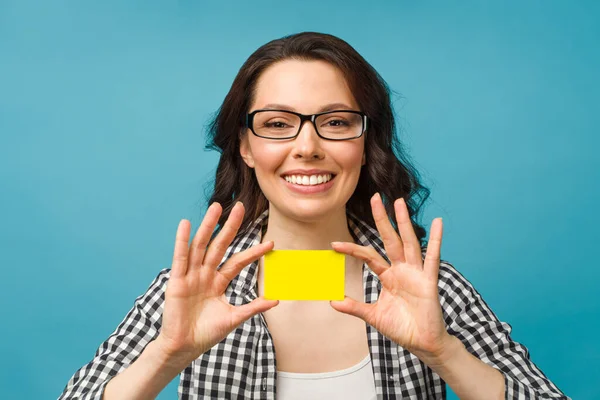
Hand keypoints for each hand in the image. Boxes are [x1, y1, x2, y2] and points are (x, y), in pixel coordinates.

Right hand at [155, 202, 278, 363]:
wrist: (184, 347)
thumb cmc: (206, 333)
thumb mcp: (234, 318)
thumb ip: (253, 308)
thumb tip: (277, 300)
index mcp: (218, 282)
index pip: (238, 262)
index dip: (253, 253)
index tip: (271, 243)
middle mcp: (205, 274)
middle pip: (220, 246)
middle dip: (230, 227)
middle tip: (241, 207)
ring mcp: (191, 275)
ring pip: (201, 246)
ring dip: (208, 226)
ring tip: (216, 207)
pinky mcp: (177, 280)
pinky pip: (180, 257)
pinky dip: (182, 240)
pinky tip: (186, 223)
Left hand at [330, 193, 451, 364]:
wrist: (422, 343)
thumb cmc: (401, 327)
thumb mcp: (373, 316)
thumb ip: (354, 307)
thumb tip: (332, 301)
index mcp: (388, 276)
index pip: (368, 256)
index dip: (352, 250)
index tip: (334, 245)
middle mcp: (402, 269)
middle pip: (389, 239)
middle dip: (382, 219)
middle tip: (375, 198)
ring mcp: (416, 273)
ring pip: (408, 242)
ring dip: (404, 222)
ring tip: (399, 202)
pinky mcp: (429, 280)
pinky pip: (432, 258)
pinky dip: (436, 240)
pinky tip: (438, 223)